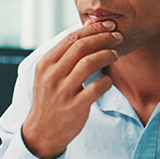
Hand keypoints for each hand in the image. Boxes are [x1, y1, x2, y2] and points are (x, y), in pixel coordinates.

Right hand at [22, 21, 121, 158]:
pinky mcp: (75, 107)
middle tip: (117, 37)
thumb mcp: (50, 74)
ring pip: (88, 63)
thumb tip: (88, 27)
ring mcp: (63, 91)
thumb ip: (67, 53)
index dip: (92, 30)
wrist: (42, 132)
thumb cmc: (50, 100)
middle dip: (103, 38)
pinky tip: (108, 80)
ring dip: (106, 55)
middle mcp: (52, 75)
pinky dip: (106, 81)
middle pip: (81, 47)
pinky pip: (96, 88)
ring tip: (115, 55)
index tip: (107, 26)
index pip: (70, 38)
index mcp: (45, 64)